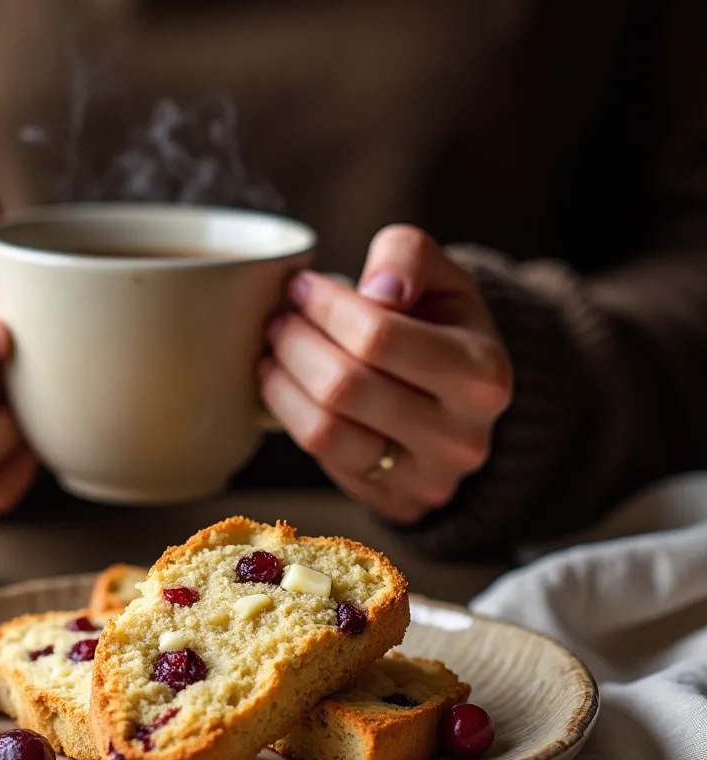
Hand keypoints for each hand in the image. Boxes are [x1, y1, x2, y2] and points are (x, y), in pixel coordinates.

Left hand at [260, 225, 512, 524]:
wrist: (467, 397)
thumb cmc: (443, 326)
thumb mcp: (442, 274)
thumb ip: (408, 255)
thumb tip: (376, 289)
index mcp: (483, 374)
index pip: (378, 337)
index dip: (326, 307)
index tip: (301, 286)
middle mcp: (462, 438)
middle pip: (344, 388)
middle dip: (297, 344)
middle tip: (280, 320)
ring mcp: (428, 480)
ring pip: (325, 432)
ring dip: (284, 383)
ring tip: (276, 351)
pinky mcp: (396, 504)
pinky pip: (322, 461)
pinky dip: (291, 416)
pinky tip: (288, 385)